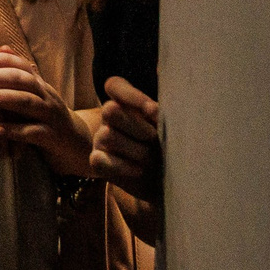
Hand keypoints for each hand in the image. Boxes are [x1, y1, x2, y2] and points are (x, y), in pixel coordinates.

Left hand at [0, 47, 92, 174]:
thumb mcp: (36, 93)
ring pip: (26, 102)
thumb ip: (20, 73)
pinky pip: (35, 132)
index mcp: (39, 83)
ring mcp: (52, 116)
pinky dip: (16, 130)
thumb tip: (2, 47)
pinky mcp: (54, 138)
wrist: (78, 146)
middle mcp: (47, 95)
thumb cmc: (48, 118)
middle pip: (18, 79)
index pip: (14, 64)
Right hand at [92, 76, 163, 201]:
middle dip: (137, 127)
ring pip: (108, 135)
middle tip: (155, 140)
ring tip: (153, 160)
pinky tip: (139, 170)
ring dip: (136, 150)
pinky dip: (122, 166)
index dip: (131, 96)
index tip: (153, 111)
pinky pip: (100, 159)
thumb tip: (153, 105)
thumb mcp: (170, 129)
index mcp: (126, 103)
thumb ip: (162, 115)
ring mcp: (100, 139)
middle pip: (109, 110)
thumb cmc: (169, 149)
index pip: (115, 86)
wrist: (167, 183)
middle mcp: (109, 118)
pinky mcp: (98, 161)